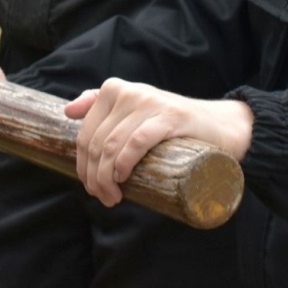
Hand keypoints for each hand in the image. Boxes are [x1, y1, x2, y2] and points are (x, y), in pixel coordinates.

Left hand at [65, 80, 252, 206]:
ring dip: (106, 178)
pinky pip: (135, 141)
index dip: (82, 165)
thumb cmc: (171, 125)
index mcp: (114, 89)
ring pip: (111, 145)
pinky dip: (124, 163)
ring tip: (113, 197)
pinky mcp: (170, 117)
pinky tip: (123, 178)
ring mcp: (149, 102)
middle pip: (96, 143)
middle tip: (103, 197)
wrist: (220, 125)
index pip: (85, 133)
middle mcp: (129, 91)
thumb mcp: (134, 111)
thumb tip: (68, 111)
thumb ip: (102, 104)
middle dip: (94, 177)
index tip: (90, 186)